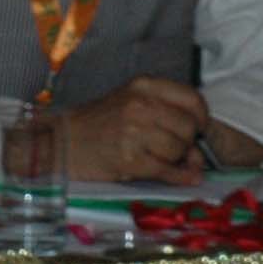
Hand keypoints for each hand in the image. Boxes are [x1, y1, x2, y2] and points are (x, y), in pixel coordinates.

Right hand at [60, 75, 214, 185]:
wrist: (62, 143)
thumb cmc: (98, 123)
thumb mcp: (131, 104)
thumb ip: (166, 117)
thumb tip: (198, 152)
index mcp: (143, 86)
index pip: (192, 99)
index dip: (200, 118)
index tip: (196, 128)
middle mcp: (141, 105)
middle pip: (189, 127)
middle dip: (186, 141)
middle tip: (171, 146)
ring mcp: (135, 132)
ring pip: (179, 149)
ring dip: (175, 158)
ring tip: (157, 156)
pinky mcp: (130, 159)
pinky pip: (167, 170)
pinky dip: (178, 176)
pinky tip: (181, 177)